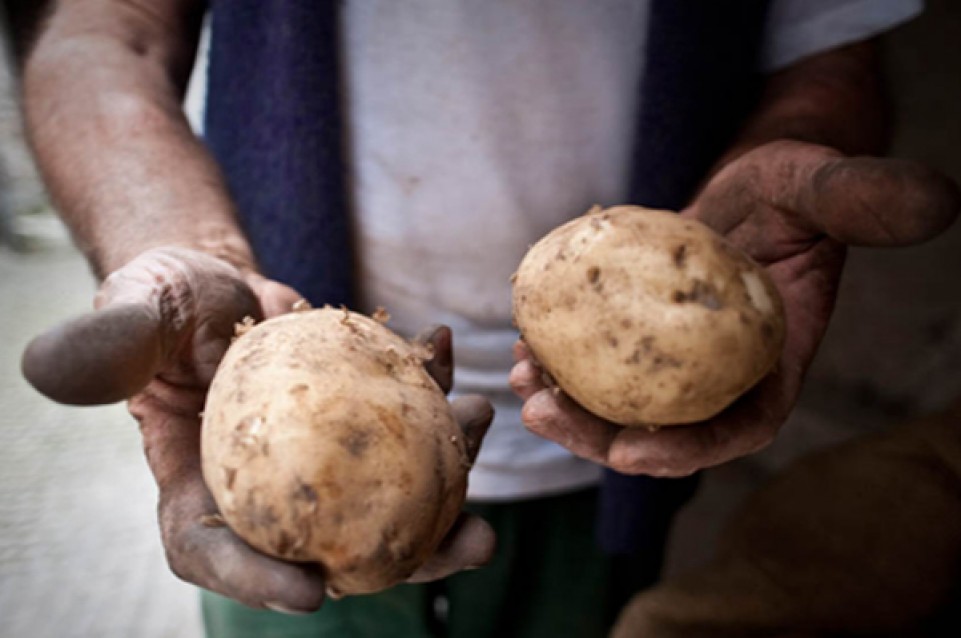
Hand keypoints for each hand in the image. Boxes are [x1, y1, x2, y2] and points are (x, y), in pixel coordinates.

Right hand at [22, 247, 493, 611]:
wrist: (216, 280)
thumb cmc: (161, 302)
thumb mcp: (132, 316)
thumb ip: (107, 344)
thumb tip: (57, 369)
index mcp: (197, 487)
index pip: (217, 552)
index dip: (259, 582)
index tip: (312, 591)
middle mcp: (270, 490)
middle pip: (336, 542)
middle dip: (409, 555)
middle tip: (472, 543)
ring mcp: (322, 460)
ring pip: (389, 487)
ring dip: (448, 468)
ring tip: (480, 420)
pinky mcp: (358, 420)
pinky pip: (404, 418)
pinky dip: (431, 390)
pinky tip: (443, 352)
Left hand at [511, 140, 959, 476]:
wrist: (757, 179)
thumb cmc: (798, 183)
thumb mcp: (825, 186)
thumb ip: (864, 200)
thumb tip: (939, 200)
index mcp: (772, 361)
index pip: (739, 427)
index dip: (689, 451)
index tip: (633, 451)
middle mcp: (720, 372)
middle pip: (662, 428)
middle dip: (599, 436)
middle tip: (541, 411)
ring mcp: (676, 357)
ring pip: (619, 402)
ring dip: (567, 404)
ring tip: (519, 376)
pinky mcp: (639, 332)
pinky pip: (598, 360)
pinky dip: (561, 360)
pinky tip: (524, 339)